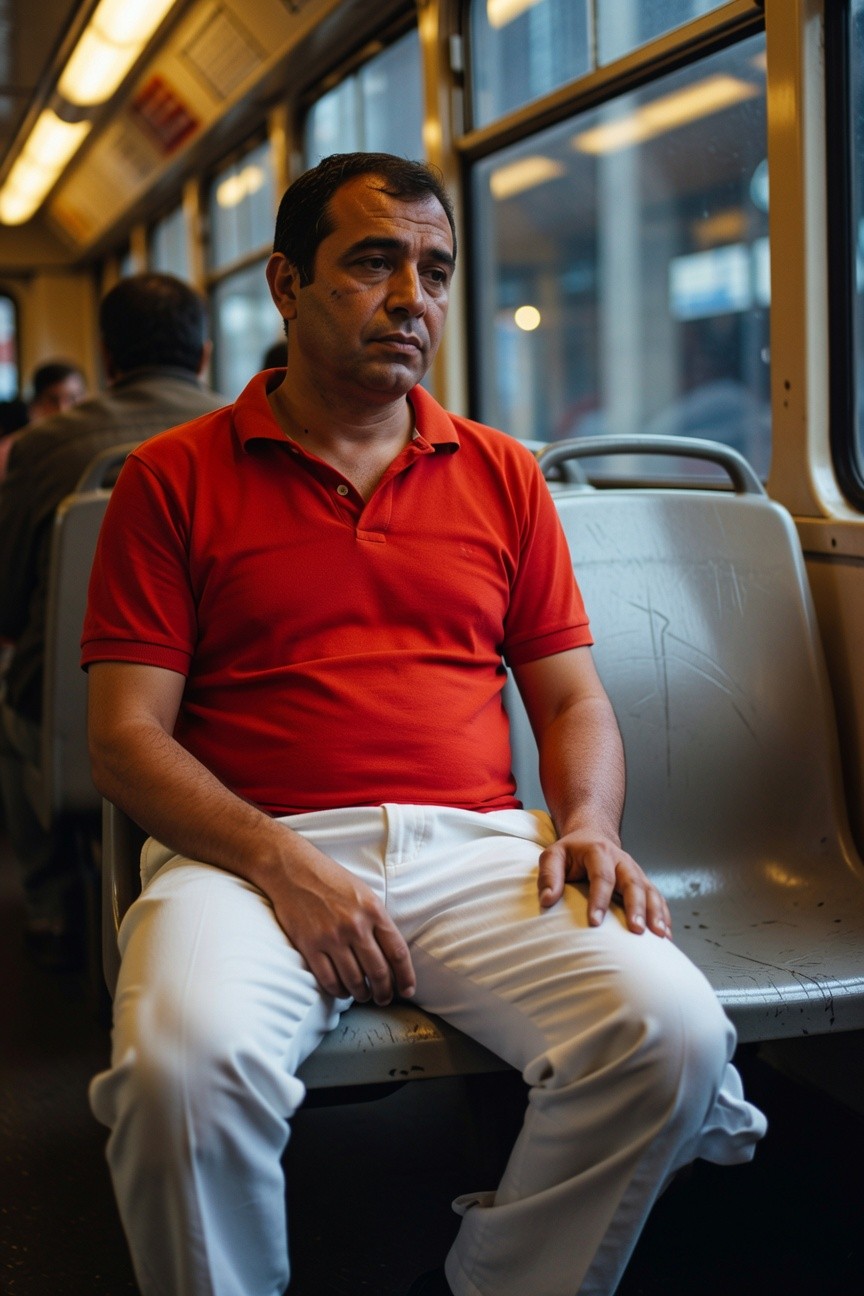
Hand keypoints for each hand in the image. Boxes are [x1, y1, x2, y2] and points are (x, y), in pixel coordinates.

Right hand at [268, 840, 415, 1004]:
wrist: (293, 869)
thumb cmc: (330, 880)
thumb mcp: (364, 893)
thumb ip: (377, 921)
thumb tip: (390, 955)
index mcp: (374, 911)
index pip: (398, 953)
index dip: (405, 977)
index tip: (407, 990)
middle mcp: (355, 925)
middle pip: (378, 972)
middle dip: (384, 992)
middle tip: (383, 999)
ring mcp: (332, 937)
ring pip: (355, 981)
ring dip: (362, 994)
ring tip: (363, 995)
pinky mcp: (310, 945)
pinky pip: (328, 980)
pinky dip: (338, 991)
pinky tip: (341, 991)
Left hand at [537, 830, 670, 937]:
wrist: (592, 837)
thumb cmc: (571, 852)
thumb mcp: (553, 855)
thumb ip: (548, 875)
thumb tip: (547, 899)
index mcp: (598, 852)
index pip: (601, 876)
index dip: (599, 899)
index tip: (594, 922)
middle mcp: (621, 860)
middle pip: (632, 883)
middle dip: (636, 907)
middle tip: (635, 930)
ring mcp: (635, 871)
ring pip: (650, 891)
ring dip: (656, 913)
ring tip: (659, 936)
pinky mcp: (643, 882)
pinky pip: (657, 898)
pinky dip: (663, 916)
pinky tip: (665, 935)